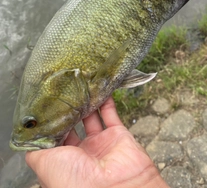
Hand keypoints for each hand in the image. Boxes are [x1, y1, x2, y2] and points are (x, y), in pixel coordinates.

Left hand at [26, 97, 168, 187]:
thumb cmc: (73, 180)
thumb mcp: (43, 163)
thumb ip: (34, 148)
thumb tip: (30, 135)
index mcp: (64, 161)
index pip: (56, 135)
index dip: (52, 119)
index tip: (48, 102)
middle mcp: (82, 153)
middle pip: (74, 124)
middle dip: (69, 108)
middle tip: (64, 90)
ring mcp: (101, 143)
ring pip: (91, 117)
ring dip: (86, 102)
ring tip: (79, 86)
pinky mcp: (118, 135)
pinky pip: (111, 114)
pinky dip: (106, 100)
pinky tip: (98, 88)